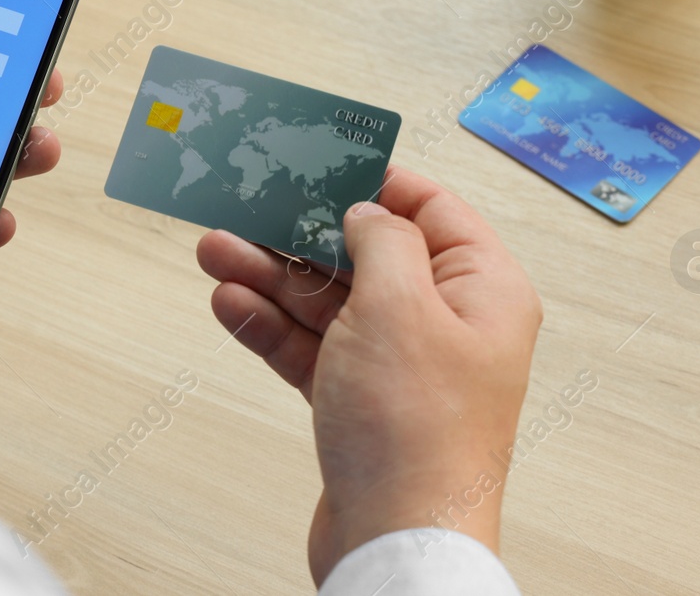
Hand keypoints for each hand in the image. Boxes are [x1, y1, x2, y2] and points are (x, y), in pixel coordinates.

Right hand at [196, 166, 540, 582]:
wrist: (397, 542)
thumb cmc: (417, 433)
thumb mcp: (399, 305)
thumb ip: (380, 241)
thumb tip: (367, 211)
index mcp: (483, 290)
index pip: (431, 208)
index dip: (373, 179)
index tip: (319, 158)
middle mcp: (448, 324)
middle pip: (367, 254)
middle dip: (301, 231)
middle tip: (247, 205)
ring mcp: (403, 367)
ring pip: (330, 301)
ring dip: (272, 275)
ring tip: (216, 250)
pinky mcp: (362, 404)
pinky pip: (313, 349)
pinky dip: (272, 326)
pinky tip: (232, 303)